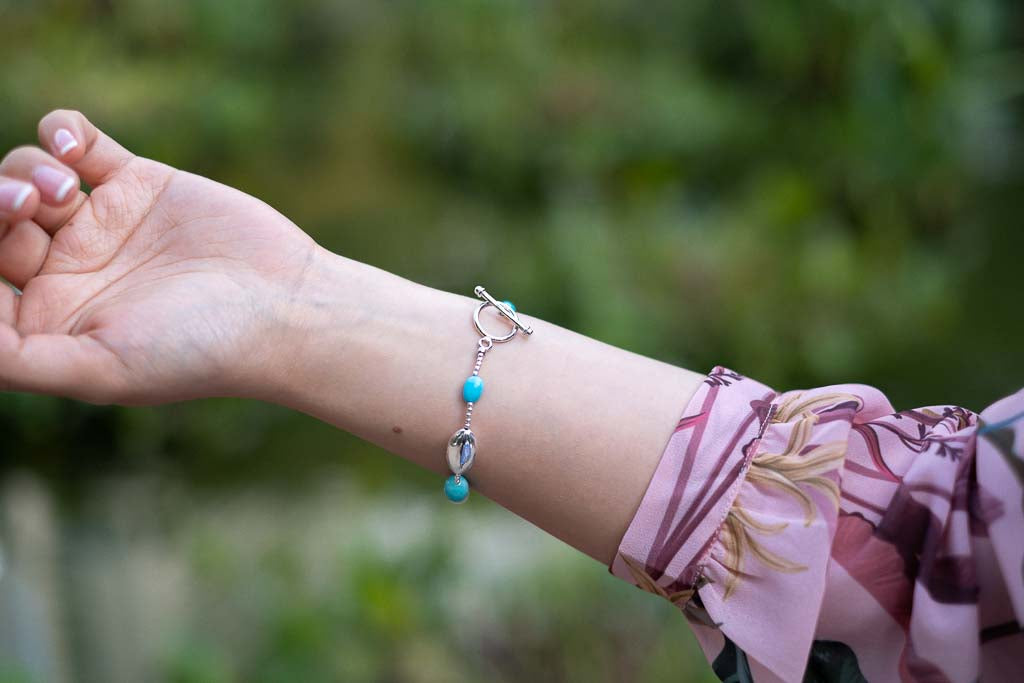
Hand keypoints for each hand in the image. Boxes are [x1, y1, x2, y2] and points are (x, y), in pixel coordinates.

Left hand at [0, 109, 319, 403]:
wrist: (284, 308)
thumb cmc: (198, 351)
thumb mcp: (101, 370)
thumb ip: (18, 361)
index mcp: (49, 319)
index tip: (8, 246)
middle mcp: (67, 269)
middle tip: (24, 207)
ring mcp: (101, 221)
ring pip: (24, 175)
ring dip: (25, 172)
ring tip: (64, 191)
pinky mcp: (138, 181)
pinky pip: (76, 140)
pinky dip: (60, 130)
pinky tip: (70, 146)